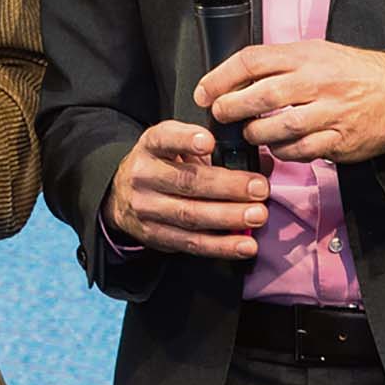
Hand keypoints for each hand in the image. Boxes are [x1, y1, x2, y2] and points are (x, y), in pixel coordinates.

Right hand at [101, 120, 269, 258]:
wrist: (121, 196)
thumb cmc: (163, 166)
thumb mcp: (177, 147)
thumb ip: (214, 150)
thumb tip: (263, 163)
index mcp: (151, 146)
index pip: (165, 139)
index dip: (185, 140)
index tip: (208, 141)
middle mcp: (144, 175)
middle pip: (186, 181)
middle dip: (227, 186)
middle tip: (259, 189)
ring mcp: (146, 208)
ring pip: (190, 215)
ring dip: (228, 217)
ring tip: (257, 216)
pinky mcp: (155, 236)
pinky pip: (191, 243)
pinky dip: (221, 246)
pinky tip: (244, 245)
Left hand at [197, 40, 384, 164]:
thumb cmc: (350, 72)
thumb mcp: (315, 53)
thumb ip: (278, 64)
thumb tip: (232, 78)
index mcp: (305, 55)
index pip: (253, 60)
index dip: (221, 77)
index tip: (205, 91)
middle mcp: (317, 81)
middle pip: (262, 95)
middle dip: (231, 108)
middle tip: (220, 114)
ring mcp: (330, 112)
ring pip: (280, 128)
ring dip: (256, 134)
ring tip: (249, 134)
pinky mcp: (340, 139)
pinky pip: (302, 151)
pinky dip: (283, 152)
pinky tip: (277, 147)